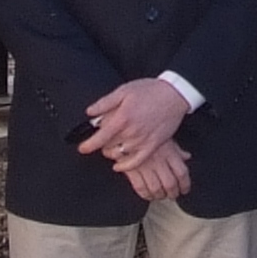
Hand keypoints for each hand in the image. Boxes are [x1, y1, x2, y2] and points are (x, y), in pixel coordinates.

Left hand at [78, 75, 192, 168]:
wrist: (174, 95)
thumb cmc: (149, 90)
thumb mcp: (124, 90)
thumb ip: (105, 103)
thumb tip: (90, 112)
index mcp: (122, 118)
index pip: (100, 138)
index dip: (88, 145)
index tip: (82, 148)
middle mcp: (131, 132)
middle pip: (108, 146)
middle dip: (102, 144)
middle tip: (103, 138)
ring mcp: (142, 141)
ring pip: (119, 155)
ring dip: (112, 153)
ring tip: (111, 146)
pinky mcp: (153, 146)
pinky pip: (136, 162)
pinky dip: (125, 166)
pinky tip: (119, 165)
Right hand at [109, 137, 191, 205]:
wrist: (124, 126)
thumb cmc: (145, 130)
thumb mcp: (164, 136)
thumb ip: (176, 149)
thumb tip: (187, 156)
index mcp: (169, 152)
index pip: (182, 173)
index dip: (185, 185)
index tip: (184, 190)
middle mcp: (158, 160)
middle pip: (170, 184)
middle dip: (173, 193)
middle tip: (173, 196)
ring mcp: (145, 166)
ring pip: (156, 188)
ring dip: (159, 195)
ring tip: (160, 196)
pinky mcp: (131, 169)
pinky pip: (140, 187)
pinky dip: (145, 194)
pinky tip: (148, 195)